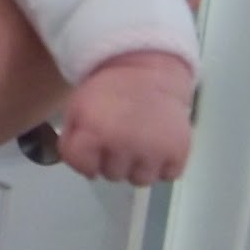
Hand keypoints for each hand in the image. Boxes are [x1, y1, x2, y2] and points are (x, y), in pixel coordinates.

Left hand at [59, 52, 194, 184]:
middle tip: (120, 136)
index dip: (86, 160)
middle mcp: (123, 144)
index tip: (93, 147)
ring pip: (140, 180)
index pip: (84, 168)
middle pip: (112, 175)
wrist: (149, 69)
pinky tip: (158, 145)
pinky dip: (164, 165)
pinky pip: (167, 175)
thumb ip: (71, 142)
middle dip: (112, 160)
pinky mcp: (178, 151)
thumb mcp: (76, 108)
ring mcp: (153, 150)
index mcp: (94, 131)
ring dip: (138, 166)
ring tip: (140, 141)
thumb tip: (87, 171)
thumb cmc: (110, 89)